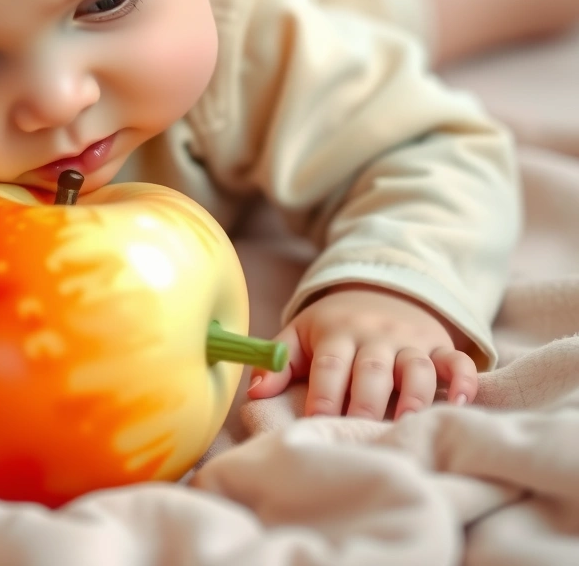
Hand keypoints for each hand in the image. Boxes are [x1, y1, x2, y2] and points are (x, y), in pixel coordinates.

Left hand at [246, 284, 477, 419]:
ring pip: (417, 367)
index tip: (317, 422)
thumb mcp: (301, 333)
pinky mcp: (440, 346)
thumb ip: (278, 361)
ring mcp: (410, 341)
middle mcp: (375, 336)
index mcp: (337, 333)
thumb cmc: (333, 325)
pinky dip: (464, 380)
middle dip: (367, 402)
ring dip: (415, 395)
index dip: (324, 394)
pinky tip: (462, 402)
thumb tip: (253, 391)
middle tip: (361, 432)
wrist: (379, 287)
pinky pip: (458, 361)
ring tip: (409, 424)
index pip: (330, 364)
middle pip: (373, 369)